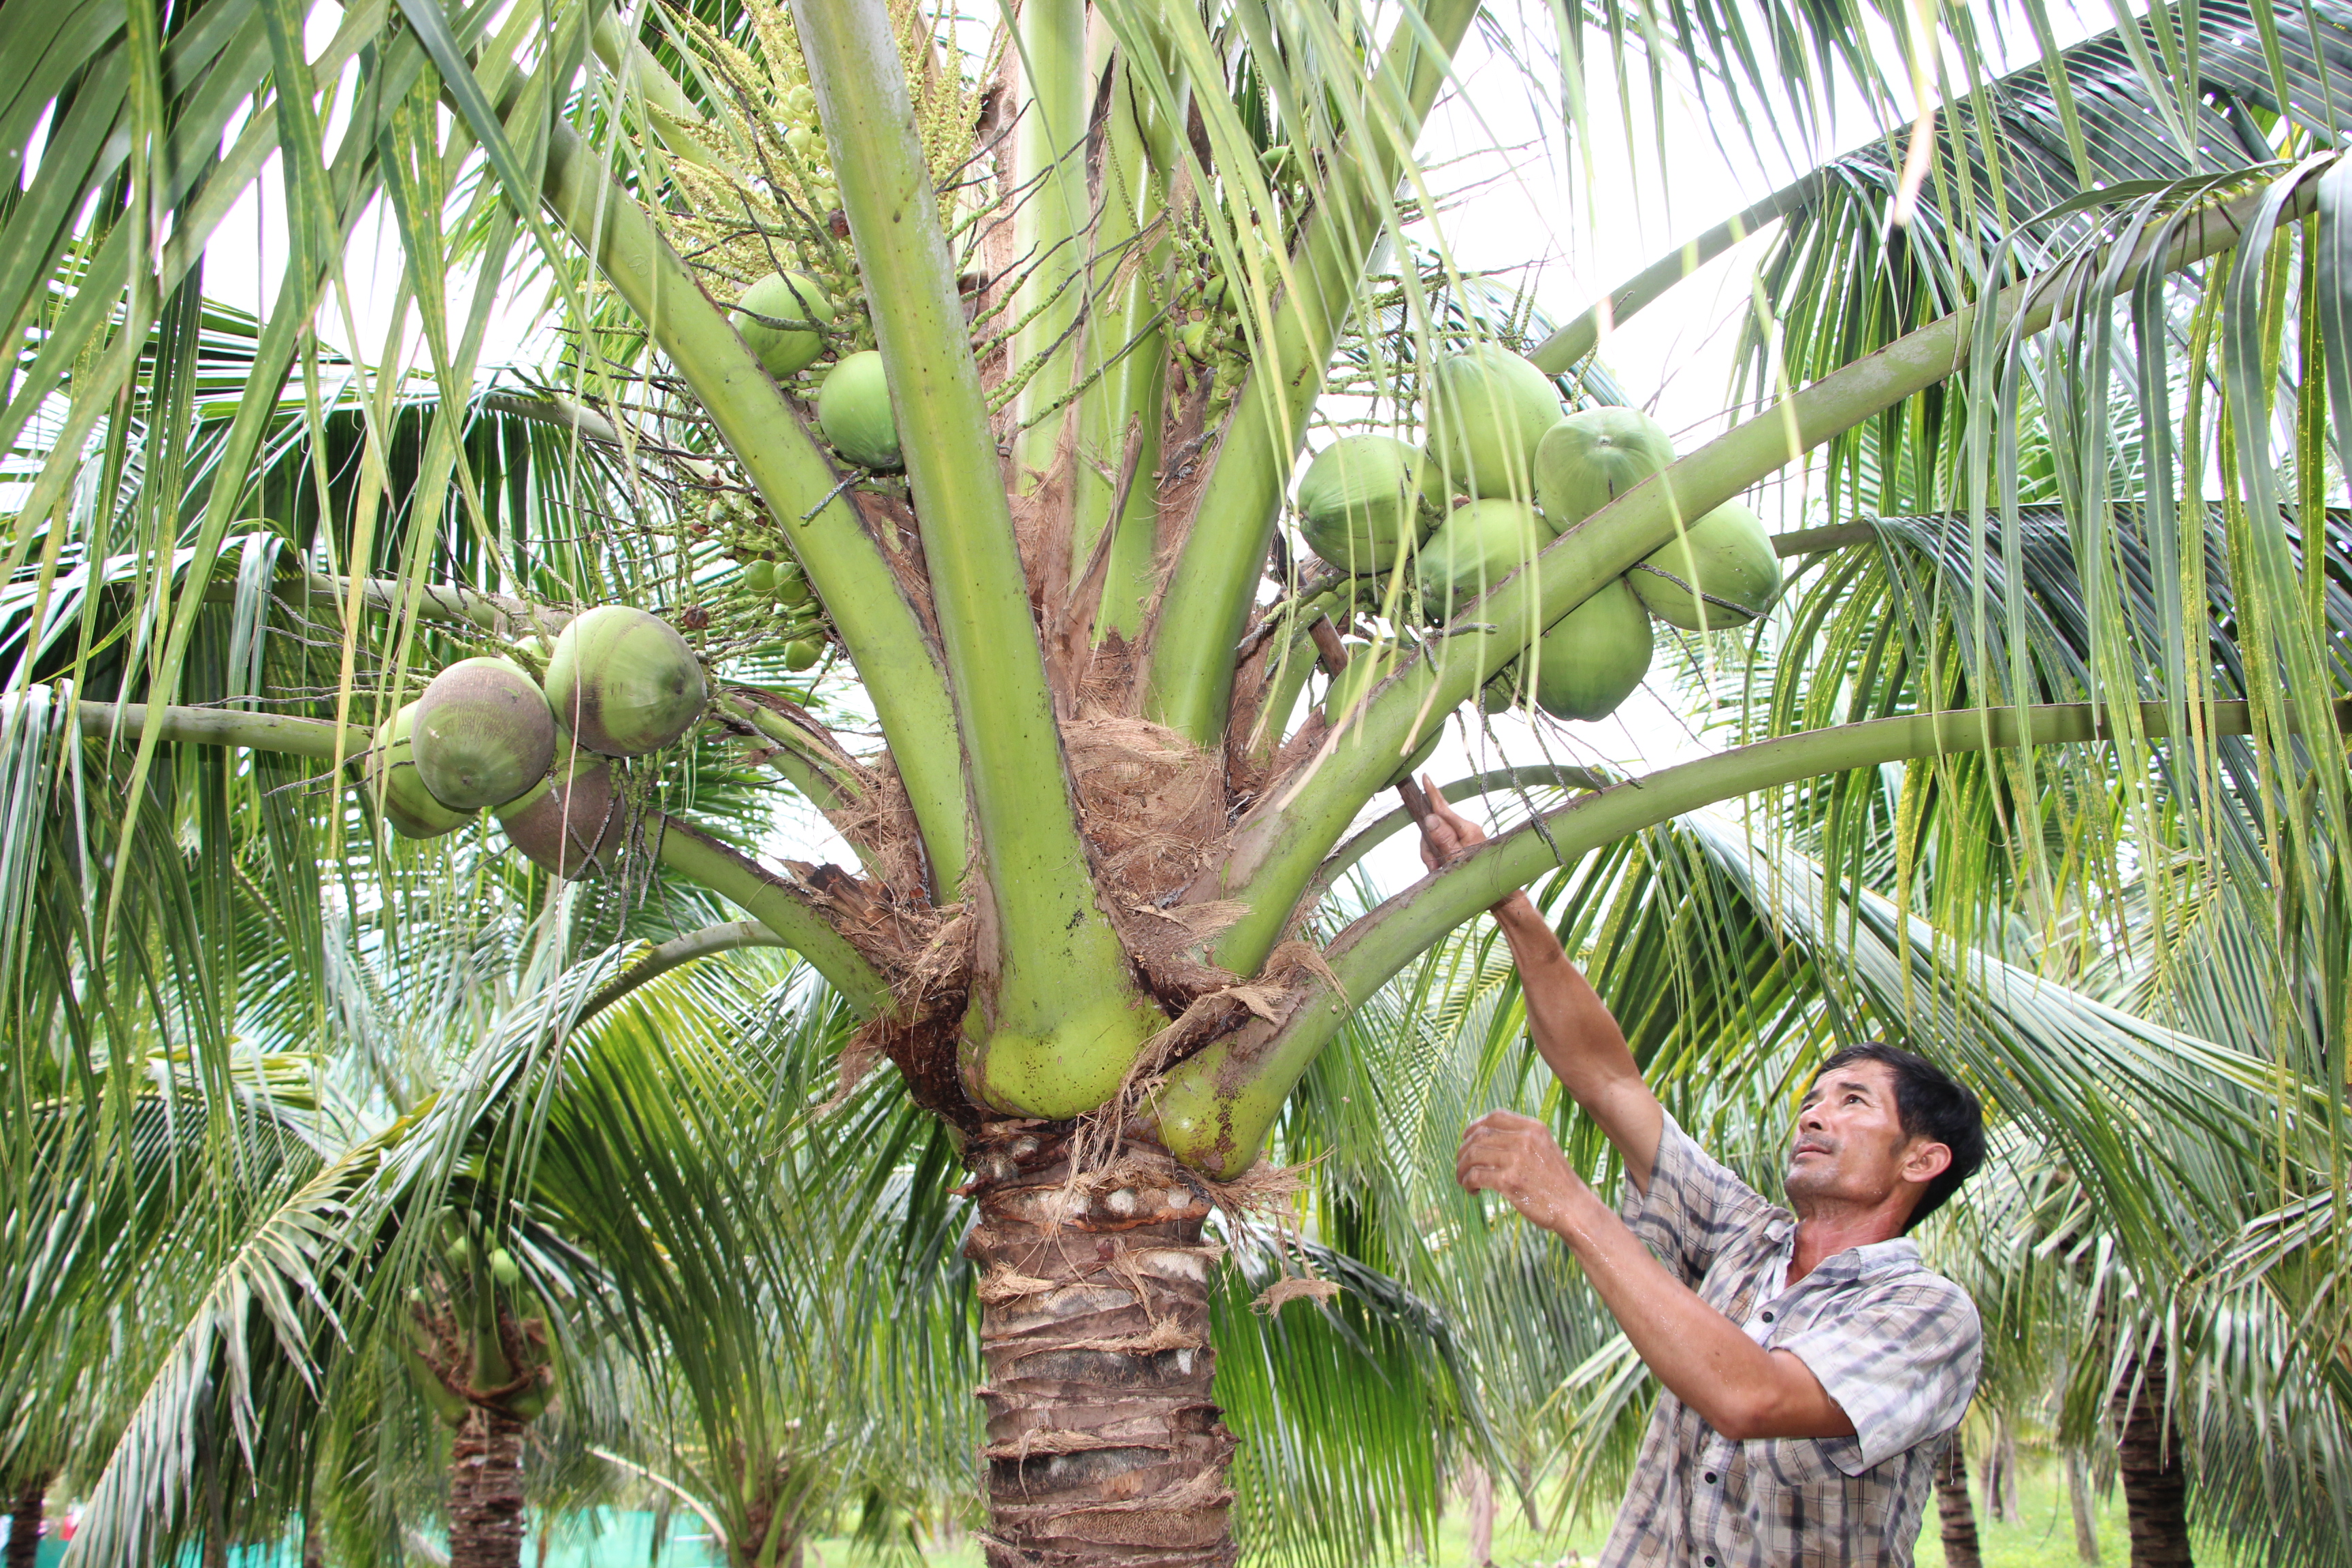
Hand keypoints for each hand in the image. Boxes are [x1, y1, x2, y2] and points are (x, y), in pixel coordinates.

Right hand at [1415, 775, 1488, 871]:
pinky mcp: (1461, 845)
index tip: (1426, 777)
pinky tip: (1440, 869)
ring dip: (1432, 855)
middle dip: (1428, 845)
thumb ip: (1443, 839)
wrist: (1496, 892)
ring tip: (1437, 870)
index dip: (1433, 793)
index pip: (1444, 808)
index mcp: (1467, 829)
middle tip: (1432, 864)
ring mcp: (1464, 837)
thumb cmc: (1479, 875)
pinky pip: (1441, 846)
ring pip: (1435, 838)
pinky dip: (1436, 858)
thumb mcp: (1456, 859)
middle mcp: (1465, 829)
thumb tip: (1430, 818)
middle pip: (1434, 827)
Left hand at [1456, 1110, 1586, 1232]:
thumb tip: (1485, 1138)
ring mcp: (1516, 1160)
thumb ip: (1521, 1140)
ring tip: (1463, 1180)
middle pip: (1479, 1136)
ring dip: (1462, 1168)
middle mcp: (1525, 1139)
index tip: (1466, 1137)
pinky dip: (1467, 1183)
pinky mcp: (1509, 1181)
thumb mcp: (1545, 1149)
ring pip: (1472, 1155)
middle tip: (1461, 1166)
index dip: (1475, 1125)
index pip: (1495, 1116)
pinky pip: (1475, 1176)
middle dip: (1464, 1151)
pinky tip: (1473, 1191)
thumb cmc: (1557, 1183)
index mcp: (1534, 1128)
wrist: (1574, 1209)